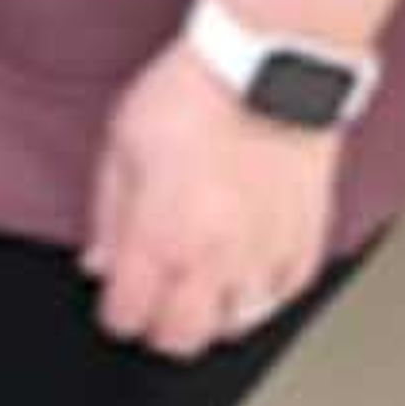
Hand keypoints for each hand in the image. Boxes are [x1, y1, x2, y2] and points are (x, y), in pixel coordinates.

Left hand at [81, 38, 338, 360]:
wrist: (269, 68)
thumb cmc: (195, 94)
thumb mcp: (122, 144)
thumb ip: (108, 215)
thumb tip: (98, 263)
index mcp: (162, 236)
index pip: (129, 315)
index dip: (116, 312)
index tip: (116, 302)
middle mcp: (215, 258)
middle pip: (183, 337)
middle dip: (160, 328)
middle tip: (155, 305)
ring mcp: (266, 254)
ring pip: (238, 324)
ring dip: (213, 314)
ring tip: (201, 288)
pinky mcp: (306, 241)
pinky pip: (285, 294)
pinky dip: (264, 292)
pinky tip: (247, 271)